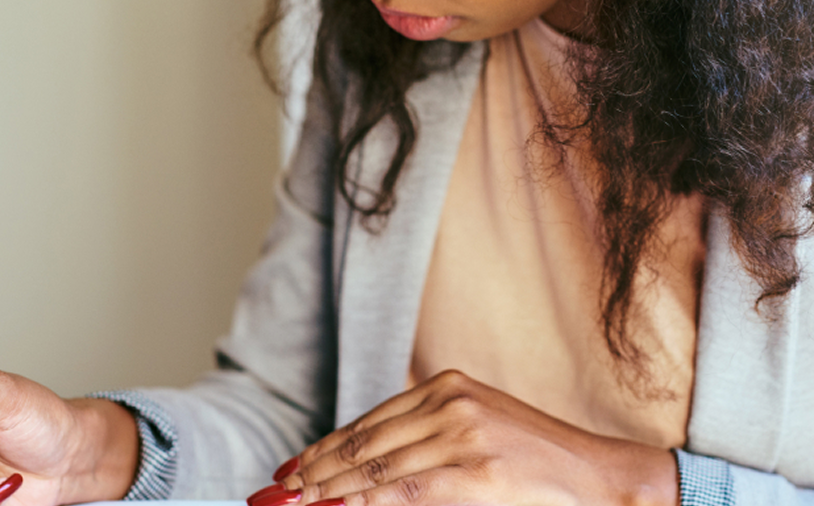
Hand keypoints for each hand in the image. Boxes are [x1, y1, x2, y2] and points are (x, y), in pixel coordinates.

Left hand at [261, 370, 677, 505]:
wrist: (602, 478)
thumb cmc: (537, 463)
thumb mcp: (475, 435)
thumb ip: (421, 444)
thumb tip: (363, 472)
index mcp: (447, 387)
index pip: (369, 421)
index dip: (325, 447)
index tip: (292, 468)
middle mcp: (451, 403)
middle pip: (366, 441)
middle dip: (317, 470)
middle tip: (278, 491)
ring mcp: (465, 435)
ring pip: (379, 466)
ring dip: (331, 487)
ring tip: (299, 501)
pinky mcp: (478, 472)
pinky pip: (407, 490)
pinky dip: (367, 499)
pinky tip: (341, 504)